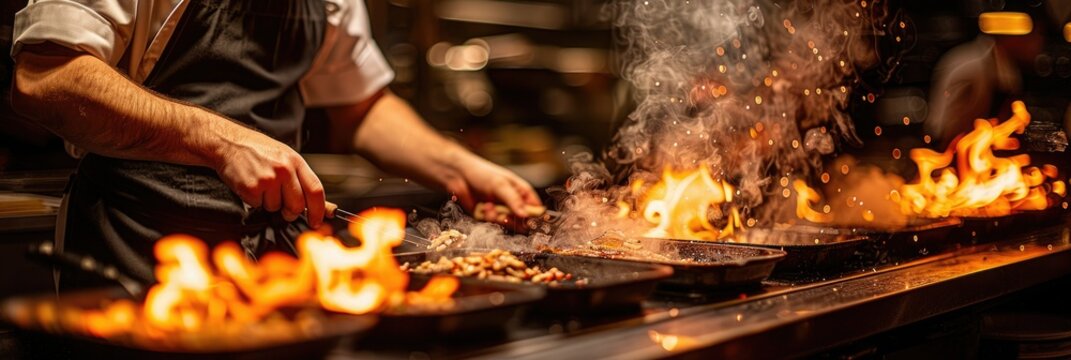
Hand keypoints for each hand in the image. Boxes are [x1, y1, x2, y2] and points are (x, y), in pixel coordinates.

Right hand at [212, 131, 327, 227]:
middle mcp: (284, 169)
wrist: (229, 143)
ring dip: (270, 204)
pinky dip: (255, 201)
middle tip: (283, 207)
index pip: (315, 190)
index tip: (316, 221)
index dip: (319, 210)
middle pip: (298, 205)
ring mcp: (268, 178)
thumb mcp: (286, 159)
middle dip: (291, 212)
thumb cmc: (259, 151)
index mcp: (296, 162)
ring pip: (276, 208)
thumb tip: (324, 207)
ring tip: (263, 186)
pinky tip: (252, 186)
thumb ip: (303, 181)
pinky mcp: (252, 187)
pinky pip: (259, 206)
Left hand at [445, 154, 542, 220]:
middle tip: (506, 215)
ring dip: (499, 218)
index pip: (536, 209)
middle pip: (524, 221)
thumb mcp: (501, 185)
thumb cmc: (482, 173)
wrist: (459, 176)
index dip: (535, 217)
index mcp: (522, 192)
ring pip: (509, 225)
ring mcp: (502, 210)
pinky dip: (489, 218)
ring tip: (490, 207)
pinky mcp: (490, 217)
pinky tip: (483, 207)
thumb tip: (525, 215)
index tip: (528, 220)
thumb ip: (514, 200)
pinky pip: (494, 224)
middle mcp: (514, 203)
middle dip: (514, 220)